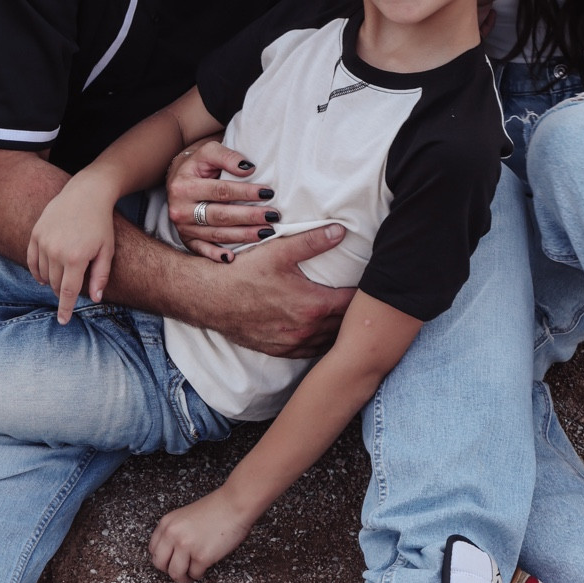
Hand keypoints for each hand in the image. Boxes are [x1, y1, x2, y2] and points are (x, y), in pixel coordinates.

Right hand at [27, 182, 115, 322]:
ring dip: (50, 281)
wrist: (86, 194)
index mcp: (75, 258)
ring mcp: (43, 242)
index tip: (63, 321)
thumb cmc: (100, 224)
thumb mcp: (107, 251)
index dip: (65, 309)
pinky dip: (36, 271)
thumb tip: (95, 299)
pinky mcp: (35, 234)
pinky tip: (43, 276)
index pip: (67, 292)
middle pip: (54, 284)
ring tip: (61, 279)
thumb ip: (100, 276)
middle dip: (61, 291)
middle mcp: (56, 251)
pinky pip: (31, 261)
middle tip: (71, 288)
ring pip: (42, 274)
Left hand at [149, 485, 254, 581]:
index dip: (162, 559)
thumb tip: (171, 552)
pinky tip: (204, 567)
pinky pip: (195, 574)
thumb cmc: (216, 508)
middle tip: (179, 572)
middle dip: (169, 570)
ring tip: (191, 574)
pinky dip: (199, 574)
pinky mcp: (202, 557)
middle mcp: (173, 535)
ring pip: (175, 573)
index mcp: (167, 524)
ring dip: (183, 577)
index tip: (169, 562)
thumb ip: (175, 531)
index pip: (153, 549)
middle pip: (159, 564)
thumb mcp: (185, 516)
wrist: (235, 505)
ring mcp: (186, 546)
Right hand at [166, 138, 278, 259]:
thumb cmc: (198, 164)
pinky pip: (201, 250)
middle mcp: (180, 209)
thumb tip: (248, 169)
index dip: (245, 192)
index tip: (268, 192)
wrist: (177, 178)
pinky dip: (215, 255)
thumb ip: (227, 156)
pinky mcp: (186, 239)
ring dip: (242, 235)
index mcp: (184, 186)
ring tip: (266, 233)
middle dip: (249, 217)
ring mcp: (183, 227)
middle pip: (220, 215)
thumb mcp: (208, 151)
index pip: (220, 191)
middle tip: (273, 217)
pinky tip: (231, 259)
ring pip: (216, 234)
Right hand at [203, 226, 353, 356]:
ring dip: (341, 331)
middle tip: (367, 304)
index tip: (373, 289)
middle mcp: (307, 330)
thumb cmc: (243, 274)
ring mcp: (293, 344)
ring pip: (329, 342)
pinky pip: (311, 351)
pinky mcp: (280, 351)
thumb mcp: (280, 251)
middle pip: (345, 326)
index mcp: (313, 306)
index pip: (352, 304)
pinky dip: (322, 343)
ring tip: (350, 321)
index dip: (365, 296)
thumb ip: (313, 241)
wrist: (210, 299)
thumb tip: (340, 231)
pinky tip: (324, 334)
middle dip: (356, 315)